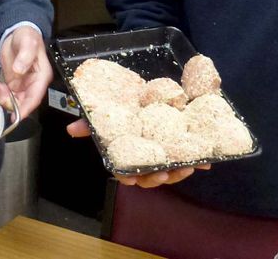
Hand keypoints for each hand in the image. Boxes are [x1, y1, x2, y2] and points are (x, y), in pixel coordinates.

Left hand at [0, 27, 52, 117]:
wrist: (17, 34)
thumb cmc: (27, 37)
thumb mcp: (27, 42)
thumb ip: (25, 55)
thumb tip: (19, 70)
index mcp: (41, 76)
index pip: (35, 97)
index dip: (26, 108)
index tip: (17, 116)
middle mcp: (33, 84)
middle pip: (24, 102)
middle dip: (11, 103)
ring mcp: (23, 86)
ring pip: (13, 101)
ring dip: (2, 97)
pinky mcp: (13, 85)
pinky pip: (6, 95)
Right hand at [66, 118, 210, 187]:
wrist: (145, 98)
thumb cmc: (123, 110)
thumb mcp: (107, 114)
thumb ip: (90, 123)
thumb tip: (71, 128)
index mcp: (127, 154)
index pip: (125, 173)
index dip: (129, 178)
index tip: (133, 179)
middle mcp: (145, 158)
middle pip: (149, 177)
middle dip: (156, 179)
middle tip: (163, 173)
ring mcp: (163, 156)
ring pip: (170, 173)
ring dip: (178, 173)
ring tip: (186, 167)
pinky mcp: (180, 150)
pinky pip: (189, 160)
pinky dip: (198, 161)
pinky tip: (206, 161)